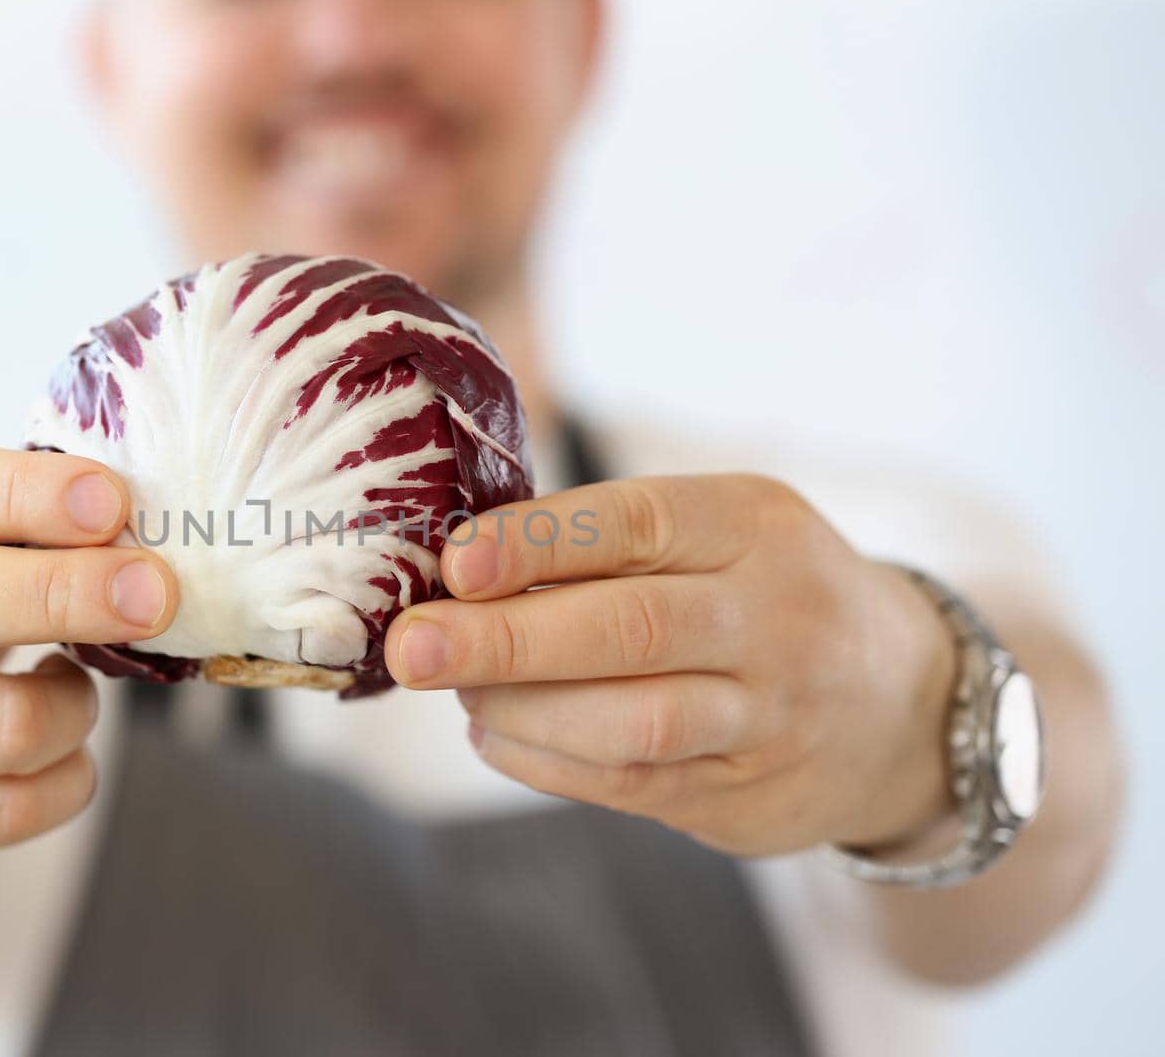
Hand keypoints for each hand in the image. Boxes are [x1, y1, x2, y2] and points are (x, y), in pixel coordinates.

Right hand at [0, 446, 177, 889]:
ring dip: (79, 703)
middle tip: (157, 591)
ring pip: (5, 726)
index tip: (110, 499)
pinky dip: (70, 774)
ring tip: (72, 684)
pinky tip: (54, 748)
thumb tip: (132, 520)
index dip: (23, 492)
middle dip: (68, 590)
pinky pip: (17, 809)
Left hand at [385, 474, 957, 856]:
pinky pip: (631, 783)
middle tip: (414, 647)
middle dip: (508, 639)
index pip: (638, 522)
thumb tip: (463, 564)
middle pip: (633, 629)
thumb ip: (614, 540)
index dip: (538, 544)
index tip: (455, 562)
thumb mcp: (723, 529)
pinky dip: (546, 762)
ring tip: (456, 690)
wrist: (903, 704)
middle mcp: (772, 618)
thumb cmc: (766, 591)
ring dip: (523, 709)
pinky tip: (494, 735)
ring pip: (635, 720)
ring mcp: (767, 715)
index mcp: (755, 525)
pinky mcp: (744, 793)